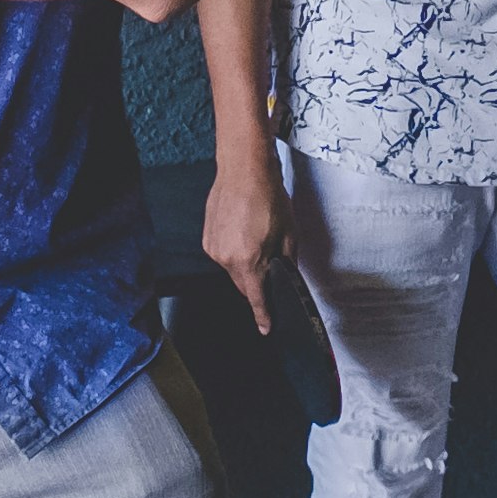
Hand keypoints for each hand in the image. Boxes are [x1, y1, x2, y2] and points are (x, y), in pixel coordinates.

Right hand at [203, 151, 291, 335]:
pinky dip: (235, 250)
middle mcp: (226, 258)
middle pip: (244, 285)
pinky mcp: (207, 237)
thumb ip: (287, 261)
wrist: (244, 169)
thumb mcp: (289, 232)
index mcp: (248, 260)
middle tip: (270, 261)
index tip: (265, 327)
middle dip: (258, 281)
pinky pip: (223, 254)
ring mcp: (213, 248)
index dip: (262, 315)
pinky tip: (244, 230)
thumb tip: (287, 276)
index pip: (255, 298)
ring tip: (256, 236)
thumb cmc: (267, 195)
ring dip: (245, 263)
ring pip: (233, 270)